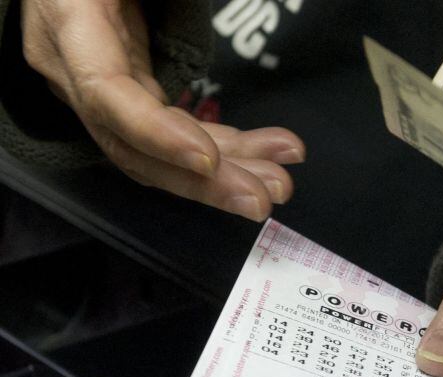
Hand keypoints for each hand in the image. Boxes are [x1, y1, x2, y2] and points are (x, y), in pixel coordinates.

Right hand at [22, 0, 304, 220]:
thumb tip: (195, 1)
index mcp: (66, 21)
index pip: (104, 94)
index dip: (156, 133)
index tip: (209, 159)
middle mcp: (70, 66)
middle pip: (133, 146)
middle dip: (203, 180)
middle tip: (266, 196)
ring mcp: (95, 85)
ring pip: (157, 151)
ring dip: (226, 170)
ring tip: (281, 180)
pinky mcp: (127, 91)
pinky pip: (171, 132)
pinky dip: (222, 146)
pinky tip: (270, 154)